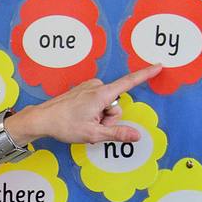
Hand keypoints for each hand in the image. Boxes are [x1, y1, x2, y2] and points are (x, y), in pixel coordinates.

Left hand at [8, 65, 162, 145]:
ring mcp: (89, 87)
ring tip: (83, 122)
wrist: (42, 119)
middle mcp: (96, 86)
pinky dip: (93, 112)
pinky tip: (80, 117)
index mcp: (101, 94)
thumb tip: (137, 135)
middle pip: (116, 105)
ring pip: (106, 105)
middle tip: (92, 126)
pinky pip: (97, 102)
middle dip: (109, 118)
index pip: (129, 82)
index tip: (159, 65)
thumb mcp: (93, 134)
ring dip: (100, 117)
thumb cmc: (65, 125)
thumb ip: (117, 133)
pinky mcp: (83, 90)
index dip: (145, 74)